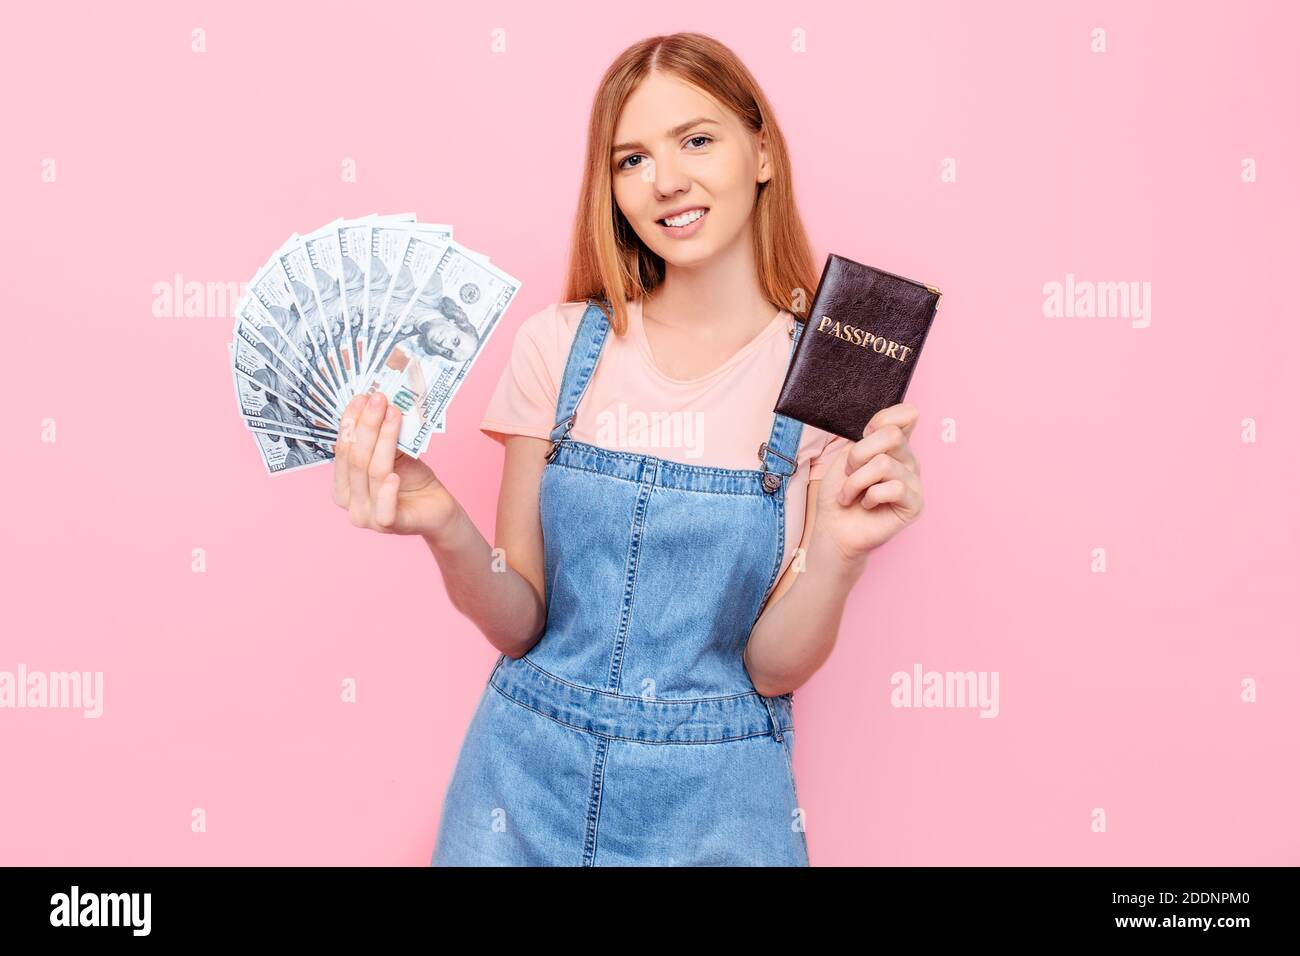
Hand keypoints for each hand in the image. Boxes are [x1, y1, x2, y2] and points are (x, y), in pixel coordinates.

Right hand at [331, 391, 459, 538]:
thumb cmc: (411, 479)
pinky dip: (388, 490)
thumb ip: (379, 437)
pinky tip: (395, 474)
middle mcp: (350, 503)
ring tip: (394, 415)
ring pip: (373, 473)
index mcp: (343, 486)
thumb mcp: (393, 454)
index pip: (342, 451)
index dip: (350, 423)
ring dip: (384, 441)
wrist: (437, 506)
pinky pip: (385, 508)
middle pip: (356, 459)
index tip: (362, 397)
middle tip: (379, 399)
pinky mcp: (390, 526)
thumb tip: (374, 402)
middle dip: (367, 425)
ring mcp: (368, 517)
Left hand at [814, 402, 925, 563]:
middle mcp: (908, 459)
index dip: (882, 419)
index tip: (864, 436)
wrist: (834, 527)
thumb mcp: (846, 457)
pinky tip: (867, 505)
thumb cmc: (839, 493)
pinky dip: (870, 497)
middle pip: (891, 434)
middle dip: (858, 454)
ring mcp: (914, 481)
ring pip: (883, 464)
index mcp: (894, 445)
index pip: (907, 413)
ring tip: (851, 494)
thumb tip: (883, 426)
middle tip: (850, 472)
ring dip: (856, 482)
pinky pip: (893, 488)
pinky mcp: (915, 503)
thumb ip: (867, 438)